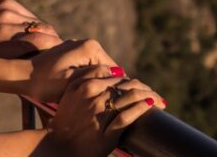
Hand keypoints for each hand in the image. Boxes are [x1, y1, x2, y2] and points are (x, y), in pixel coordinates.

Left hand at [26, 39, 120, 102]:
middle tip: (111, 108)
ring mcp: (79, 47)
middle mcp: (87, 43)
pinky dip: (89, 80)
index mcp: (90, 47)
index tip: (120, 106)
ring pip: (98, 69)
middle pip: (108, 69)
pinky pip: (88, 68)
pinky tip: (87, 96)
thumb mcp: (72, 82)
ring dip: (99, 85)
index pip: (115, 70)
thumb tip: (118, 74)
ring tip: (100, 104)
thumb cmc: (46, 82)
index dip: (118, 88)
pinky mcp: (72, 53)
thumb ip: (95, 76)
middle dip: (109, 86)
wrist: (23, 76)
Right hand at [44, 68, 164, 156]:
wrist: (58, 146)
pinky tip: (150, 105)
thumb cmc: (64, 120)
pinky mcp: (108, 131)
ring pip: (129, 98)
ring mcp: (101, 114)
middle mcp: (94, 96)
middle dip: (142, 87)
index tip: (138, 84)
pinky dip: (141, 108)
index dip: (129, 79)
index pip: (115, 76)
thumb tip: (112, 69)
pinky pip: (127, 116)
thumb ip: (86, 77)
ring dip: (147, 95)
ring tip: (158, 98)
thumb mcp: (69, 92)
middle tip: (153, 92)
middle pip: (125, 86)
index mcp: (85, 85)